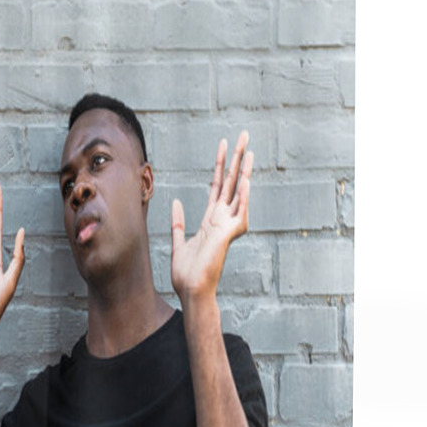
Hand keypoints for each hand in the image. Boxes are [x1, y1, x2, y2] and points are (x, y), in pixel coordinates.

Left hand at [171, 131, 252, 303]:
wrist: (191, 290)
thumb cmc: (186, 273)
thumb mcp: (178, 241)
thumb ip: (178, 221)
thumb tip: (176, 201)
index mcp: (211, 219)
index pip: (218, 184)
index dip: (221, 164)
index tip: (224, 144)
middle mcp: (222, 219)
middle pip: (232, 182)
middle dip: (237, 158)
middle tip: (245, 135)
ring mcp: (227, 226)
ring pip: (239, 192)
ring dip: (244, 170)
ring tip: (250, 149)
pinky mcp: (228, 235)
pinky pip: (240, 211)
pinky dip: (244, 196)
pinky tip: (247, 180)